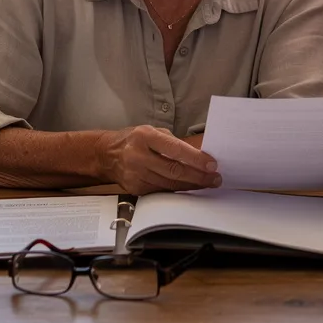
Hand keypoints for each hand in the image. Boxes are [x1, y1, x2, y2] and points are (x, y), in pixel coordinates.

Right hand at [96, 125, 220, 194]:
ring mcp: (135, 174)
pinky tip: (189, 188)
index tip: (211, 164)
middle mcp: (138, 155)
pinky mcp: (135, 188)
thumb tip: (199, 155)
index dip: (196, 159)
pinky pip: (161, 191)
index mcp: (144, 136)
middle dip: (198, 176)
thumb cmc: (134, 140)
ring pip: (170, 184)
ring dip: (191, 185)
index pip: (175, 149)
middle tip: (215, 179)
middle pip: (174, 170)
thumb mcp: (152, 132)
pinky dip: (177, 190)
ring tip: (207, 184)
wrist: (107, 154)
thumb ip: (173, 142)